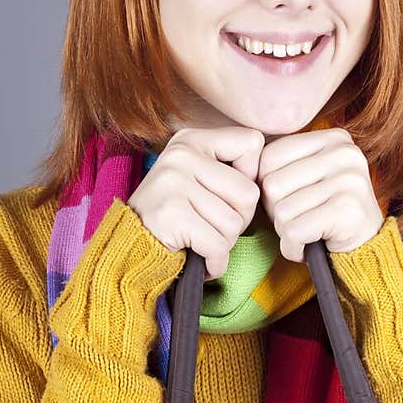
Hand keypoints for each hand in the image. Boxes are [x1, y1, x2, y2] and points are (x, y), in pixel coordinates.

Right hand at [127, 126, 264, 279]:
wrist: (129, 249)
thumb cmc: (174, 218)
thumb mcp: (197, 179)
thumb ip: (229, 170)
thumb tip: (274, 174)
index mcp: (191, 139)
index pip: (252, 143)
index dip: (250, 176)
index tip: (226, 193)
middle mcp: (181, 154)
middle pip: (249, 192)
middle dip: (239, 220)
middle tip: (211, 226)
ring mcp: (174, 182)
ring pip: (235, 223)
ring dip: (224, 243)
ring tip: (199, 240)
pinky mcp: (171, 213)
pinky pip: (218, 245)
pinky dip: (215, 263)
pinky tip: (199, 258)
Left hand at [256, 127, 384, 261]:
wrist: (365, 248)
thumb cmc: (325, 211)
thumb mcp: (307, 177)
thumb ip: (282, 163)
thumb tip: (241, 164)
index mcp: (333, 138)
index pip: (269, 156)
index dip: (268, 186)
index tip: (290, 199)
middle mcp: (344, 153)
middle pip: (272, 184)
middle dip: (276, 211)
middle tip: (300, 219)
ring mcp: (349, 180)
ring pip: (282, 211)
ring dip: (286, 231)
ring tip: (307, 232)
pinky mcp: (348, 210)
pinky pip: (294, 231)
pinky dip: (293, 247)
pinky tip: (308, 246)